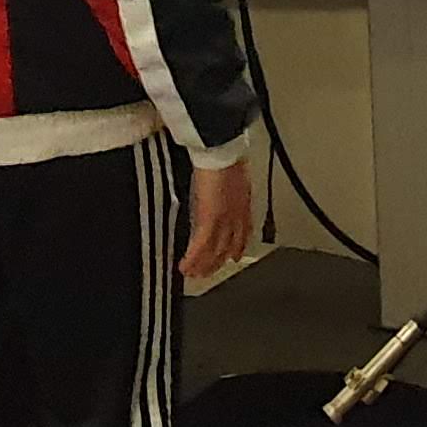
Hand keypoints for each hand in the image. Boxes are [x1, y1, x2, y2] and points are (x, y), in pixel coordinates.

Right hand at [182, 158, 258, 283]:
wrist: (221, 151)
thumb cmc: (224, 153)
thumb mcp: (230, 171)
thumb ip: (226, 183)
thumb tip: (218, 181)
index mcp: (243, 203)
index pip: (242, 232)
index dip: (236, 247)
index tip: (232, 256)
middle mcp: (237, 215)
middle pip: (229, 247)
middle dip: (218, 262)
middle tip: (207, 273)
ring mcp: (224, 220)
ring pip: (215, 251)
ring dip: (204, 265)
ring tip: (193, 275)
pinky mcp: (209, 221)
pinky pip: (201, 246)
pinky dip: (192, 259)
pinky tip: (184, 267)